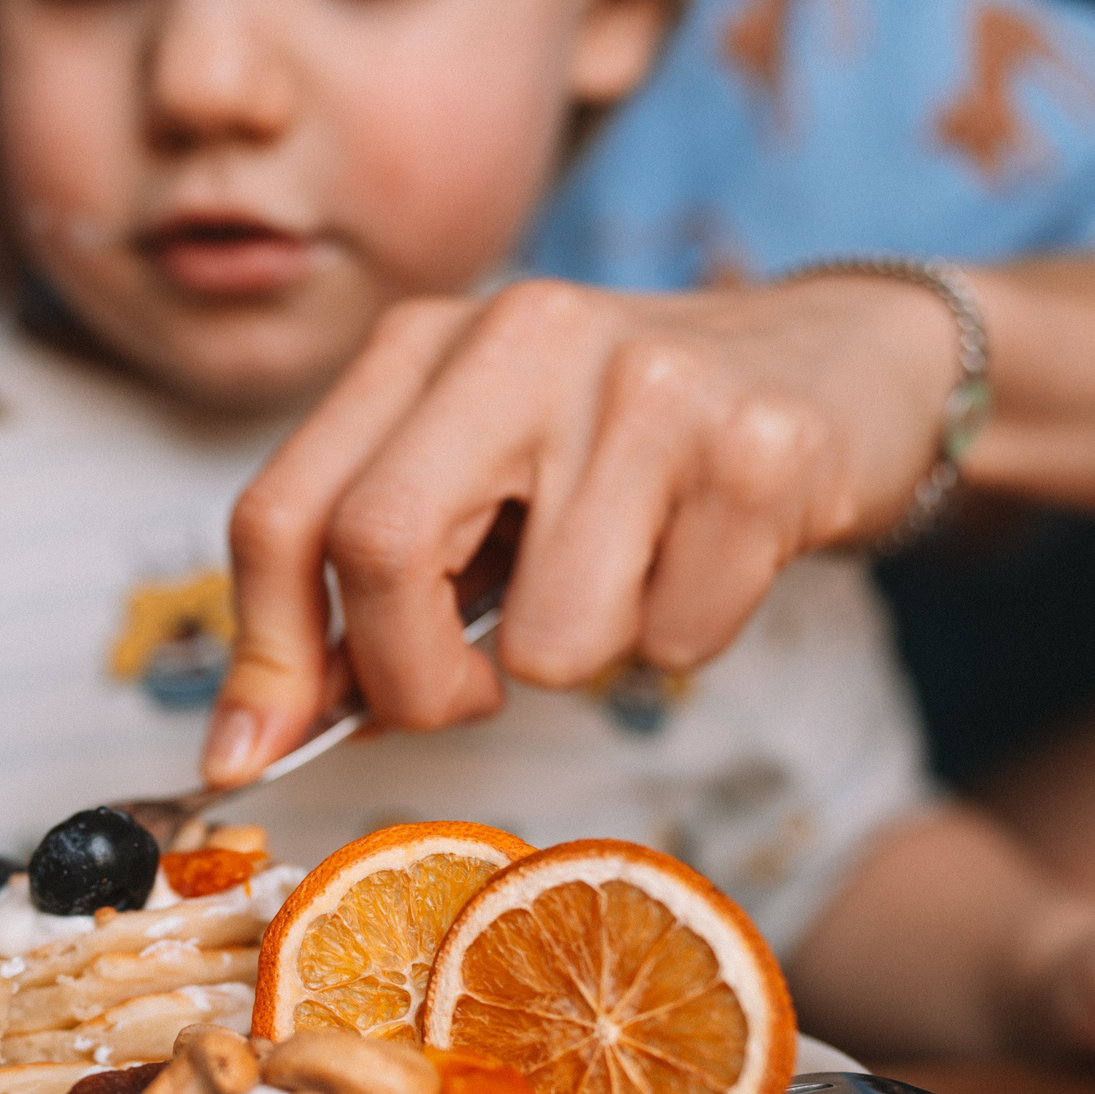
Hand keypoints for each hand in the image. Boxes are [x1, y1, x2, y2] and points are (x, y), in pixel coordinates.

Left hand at [205, 275, 958, 782]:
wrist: (846, 366)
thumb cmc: (629, 452)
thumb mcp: (483, 483)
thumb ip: (377, 580)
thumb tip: (266, 729)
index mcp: (422, 343)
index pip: (282, 508)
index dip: (260, 653)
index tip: (247, 756)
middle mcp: (518, 336)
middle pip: (379, 550)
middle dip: (409, 680)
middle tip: (466, 695)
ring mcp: (642, 384)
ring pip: (546, 636)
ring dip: (580, 659)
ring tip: (631, 574)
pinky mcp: (756, 447)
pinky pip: (671, 640)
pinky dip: (684, 637)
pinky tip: (712, 555)